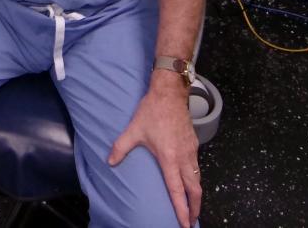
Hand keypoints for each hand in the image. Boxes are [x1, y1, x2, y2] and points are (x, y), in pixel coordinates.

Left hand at [108, 73, 200, 227]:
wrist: (169, 93)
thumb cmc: (152, 111)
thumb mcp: (134, 129)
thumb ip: (121, 147)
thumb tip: (110, 162)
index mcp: (169, 158)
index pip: (177, 190)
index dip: (181, 209)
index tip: (185, 223)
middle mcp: (183, 157)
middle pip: (194, 189)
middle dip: (194, 207)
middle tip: (192, 220)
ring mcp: (191, 150)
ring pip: (197, 178)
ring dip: (196, 194)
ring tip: (193, 205)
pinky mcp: (194, 143)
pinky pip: (197, 166)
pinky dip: (196, 178)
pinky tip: (190, 180)